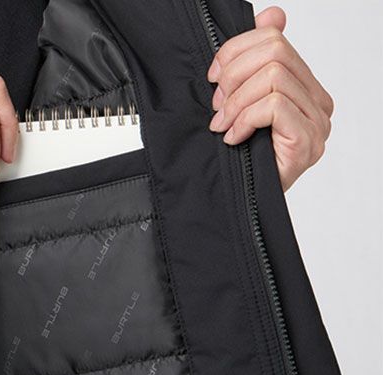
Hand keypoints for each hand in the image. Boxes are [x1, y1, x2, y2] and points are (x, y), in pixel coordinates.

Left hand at [207, 7, 333, 190]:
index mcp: (303, 86)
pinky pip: (273, 106)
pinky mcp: (307, 140)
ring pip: (273, 77)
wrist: (246, 199)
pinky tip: (233, 136)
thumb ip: (255, 61)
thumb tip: (273, 13)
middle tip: (216, 106)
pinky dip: (244, 118)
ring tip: (221, 124)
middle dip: (233, 76)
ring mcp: (316, 121)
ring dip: (235, 102)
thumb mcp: (242, 101)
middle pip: (274, 52)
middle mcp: (316, 100)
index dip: (235, 51)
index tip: (214, 78)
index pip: (274, 38)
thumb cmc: (243, 154)